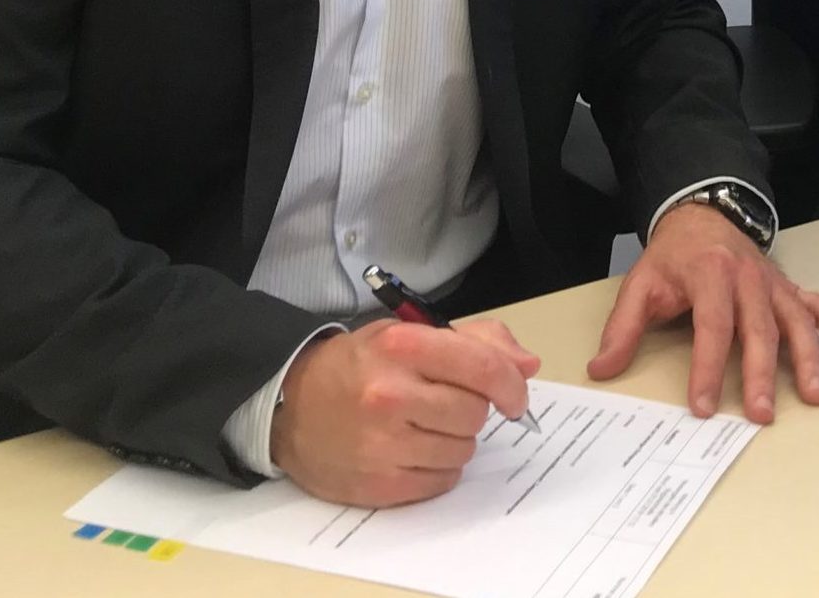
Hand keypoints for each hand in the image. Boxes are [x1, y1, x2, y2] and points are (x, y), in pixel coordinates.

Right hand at [270, 317, 539, 507]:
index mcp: (403, 347)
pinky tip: (411, 450)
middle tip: (443, 403)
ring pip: (463, 450)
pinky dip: (437, 467)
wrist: (291, 406)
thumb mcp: (408, 335)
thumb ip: (476, 341)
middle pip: (476, 413)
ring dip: (454, 440)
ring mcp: (383, 443)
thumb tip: (527, 365)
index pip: (483, 368)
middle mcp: (391, 395)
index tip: (515, 398)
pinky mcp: (379, 483)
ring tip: (421, 426)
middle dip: (471, 410)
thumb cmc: (359, 366)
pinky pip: (442, 480)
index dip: (511, 385)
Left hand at [588, 202, 818, 422]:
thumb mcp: (640, 285)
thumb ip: (622, 328)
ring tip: (815, 396)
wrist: (702, 216)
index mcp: (710, 274)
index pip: (711, 327)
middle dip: (761, 374)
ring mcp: (775, 284)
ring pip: (797, 322)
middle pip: (758, 329)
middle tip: (761, 414)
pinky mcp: (790, 289)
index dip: (707, 368)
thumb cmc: (673, 258)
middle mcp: (749, 278)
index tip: (703, 406)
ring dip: (809, 359)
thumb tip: (602, 369)